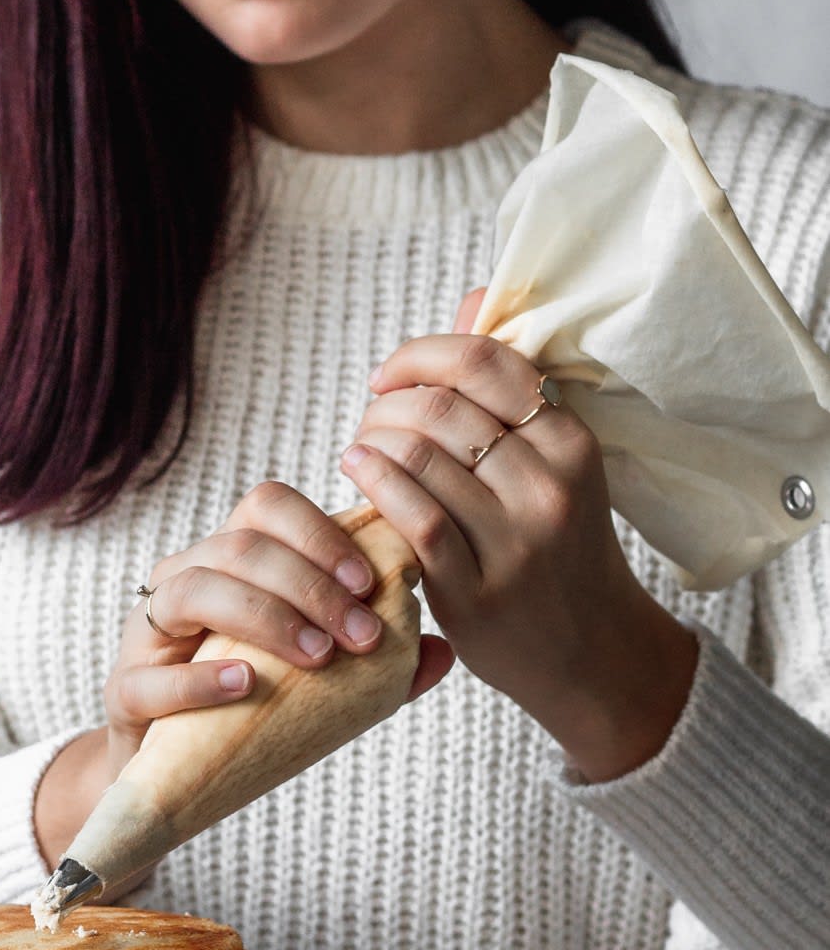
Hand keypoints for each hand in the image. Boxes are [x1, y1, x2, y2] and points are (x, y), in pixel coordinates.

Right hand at [33, 480, 454, 867]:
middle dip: (309, 582)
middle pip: (238, 544)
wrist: (172, 773)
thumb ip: (379, 666)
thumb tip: (444, 652)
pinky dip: (199, 678)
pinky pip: (149, 675)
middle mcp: (183, 579)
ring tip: (318, 656)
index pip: (266, 506)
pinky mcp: (124, 691)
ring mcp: (145, 632)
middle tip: (363, 634)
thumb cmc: (251, 705)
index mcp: (231, 561)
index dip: (319, 532)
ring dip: (265, 615)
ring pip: (192, 588)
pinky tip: (246, 684)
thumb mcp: (317, 676)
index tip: (371, 580)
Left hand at [342, 289, 698, 779]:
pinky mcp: (475, 590)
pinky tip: (357, 471)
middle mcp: (549, 486)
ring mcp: (513, 541)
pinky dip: (372, 481)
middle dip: (387, 403)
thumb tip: (476, 296)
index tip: (390, 375)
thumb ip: (511, 383)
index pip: (483, 361)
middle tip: (372, 418)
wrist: (592, 653)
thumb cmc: (559, 543)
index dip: (419, 355)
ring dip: (371, 441)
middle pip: (439, 407)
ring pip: (417, 455)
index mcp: (571, 442)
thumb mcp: (556, 461)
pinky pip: (408, 515)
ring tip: (363, 449)